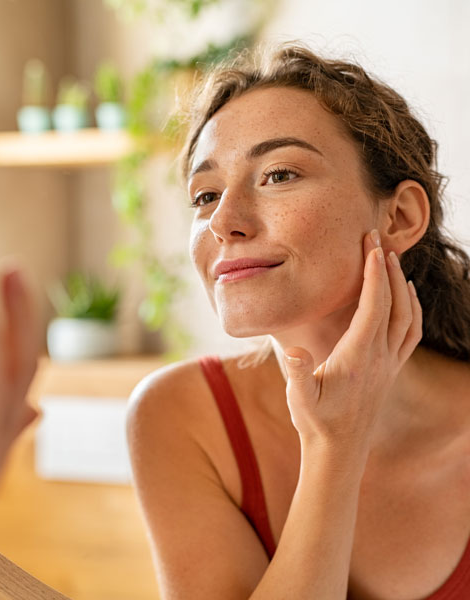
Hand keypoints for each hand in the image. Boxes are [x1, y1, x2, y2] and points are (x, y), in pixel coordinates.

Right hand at [283, 230, 421, 453]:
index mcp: (358, 356)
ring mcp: (389, 364)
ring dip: (402, 285)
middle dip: (387, 268)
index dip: (373, 273)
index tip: (370, 245)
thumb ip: (299, 374)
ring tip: (392, 261)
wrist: (339, 450)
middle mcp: (380, 357)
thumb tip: (295, 351)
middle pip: (393, 303)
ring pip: (408, 316)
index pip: (373, 306)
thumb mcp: (300, 399)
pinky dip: (412, 309)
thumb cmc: (316, 422)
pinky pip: (411, 333)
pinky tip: (406, 298)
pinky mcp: (390, 370)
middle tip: (377, 239)